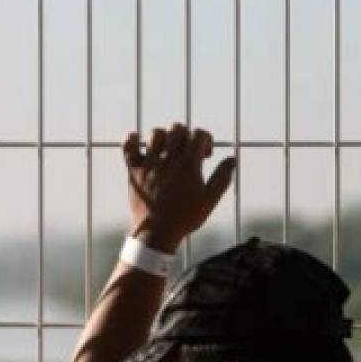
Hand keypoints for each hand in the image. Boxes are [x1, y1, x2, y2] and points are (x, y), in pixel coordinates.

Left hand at [123, 123, 237, 250]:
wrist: (157, 233)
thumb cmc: (185, 218)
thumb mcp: (209, 200)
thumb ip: (222, 178)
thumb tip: (232, 159)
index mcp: (189, 165)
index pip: (199, 134)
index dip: (206, 139)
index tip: (206, 154)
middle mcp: (168, 160)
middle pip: (177, 128)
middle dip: (186, 135)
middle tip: (188, 151)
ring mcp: (149, 163)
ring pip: (155, 133)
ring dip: (164, 137)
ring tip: (168, 149)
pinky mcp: (134, 170)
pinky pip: (128, 146)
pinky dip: (133, 140)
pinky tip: (140, 144)